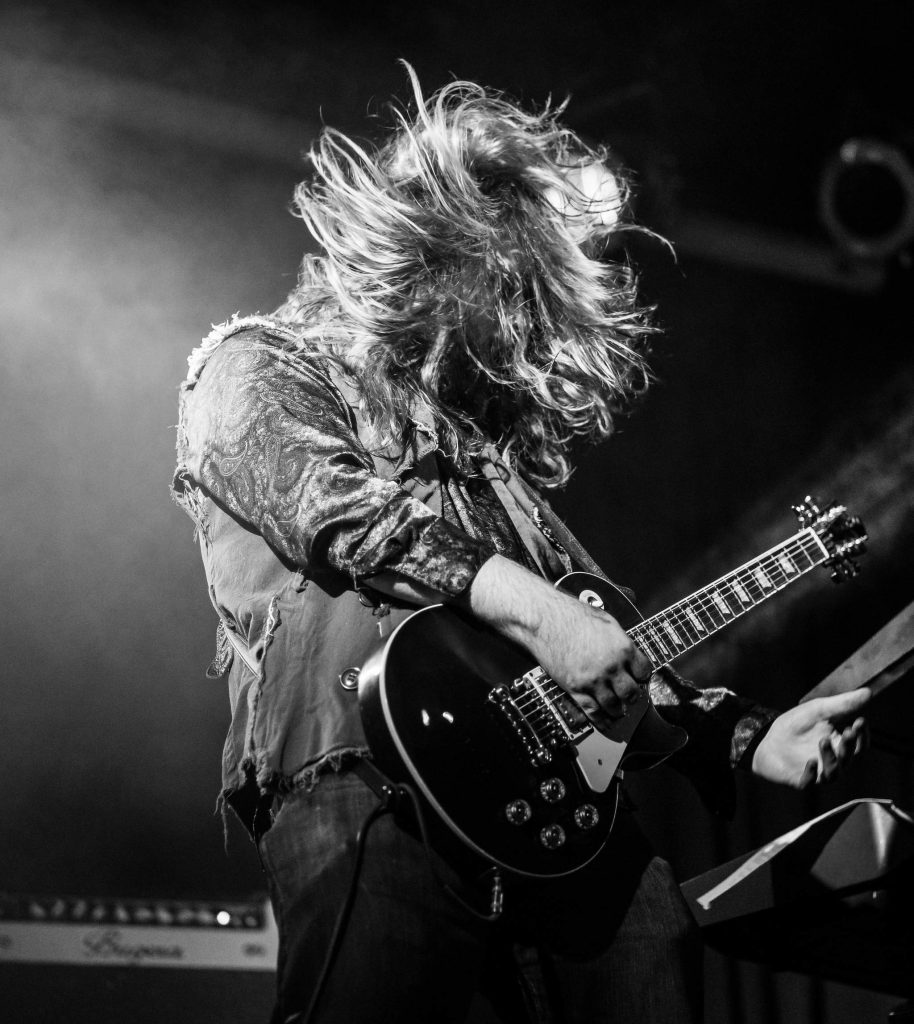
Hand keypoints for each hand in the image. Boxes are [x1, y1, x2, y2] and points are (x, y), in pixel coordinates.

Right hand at [467, 555, 652, 729]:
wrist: (547, 621)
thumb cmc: (573, 616)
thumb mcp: (606, 622)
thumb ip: (620, 639)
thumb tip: (627, 650)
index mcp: (623, 648)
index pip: (644, 671)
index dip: (642, 676)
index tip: (639, 678)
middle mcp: (612, 667)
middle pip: (631, 692)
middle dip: (633, 696)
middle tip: (631, 697)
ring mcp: (594, 680)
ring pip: (614, 705)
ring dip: (619, 710)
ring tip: (619, 710)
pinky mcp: (576, 688)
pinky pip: (593, 711)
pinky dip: (601, 720)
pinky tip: (605, 722)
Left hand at [751, 688, 869, 787]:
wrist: (767, 739)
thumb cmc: (796, 725)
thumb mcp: (818, 710)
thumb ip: (842, 704)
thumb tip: (868, 692)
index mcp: (839, 745)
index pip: (859, 744)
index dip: (862, 734)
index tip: (860, 721)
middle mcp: (833, 762)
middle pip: (849, 757)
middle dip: (850, 745)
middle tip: (848, 731)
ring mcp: (818, 773)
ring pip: (833, 772)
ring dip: (831, 758)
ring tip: (823, 741)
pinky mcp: (801, 780)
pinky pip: (810, 781)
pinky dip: (812, 773)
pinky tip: (811, 762)